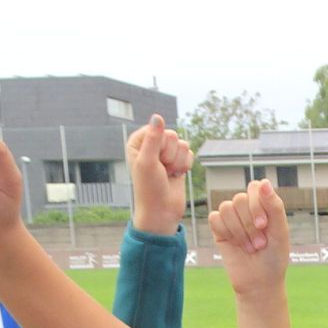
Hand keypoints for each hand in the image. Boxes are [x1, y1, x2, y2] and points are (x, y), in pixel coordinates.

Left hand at [127, 115, 192, 235]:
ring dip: (178, 162)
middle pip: (172, 136)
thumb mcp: (148, 162)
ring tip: (168, 174)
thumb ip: (153, 138)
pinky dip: (185, 166)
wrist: (162, 211)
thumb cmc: (149, 189)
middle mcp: (151, 145)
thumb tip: (157, 117)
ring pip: (183, 145)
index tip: (153, 161)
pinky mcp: (178, 161)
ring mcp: (165, 153)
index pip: (157, 129)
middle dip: (170, 155)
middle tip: (162, 169)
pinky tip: (176, 175)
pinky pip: (189, 154)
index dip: (159, 146)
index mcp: (138, 142)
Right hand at [210, 180, 290, 298]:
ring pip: (227, 208)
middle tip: (260, 244)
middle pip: (240, 199)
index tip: (264, 225)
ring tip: (250, 247)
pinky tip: (236, 245)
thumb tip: (264, 182)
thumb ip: (274, 206)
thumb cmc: (274, 256)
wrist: (260, 281)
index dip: (257, 205)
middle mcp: (246, 207)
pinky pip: (215, 218)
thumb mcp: (280, 231)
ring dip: (240, 232)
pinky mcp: (219, 228)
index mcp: (263, 204)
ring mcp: (232, 217)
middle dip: (250, 224)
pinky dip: (227, 233)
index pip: (255, 187)